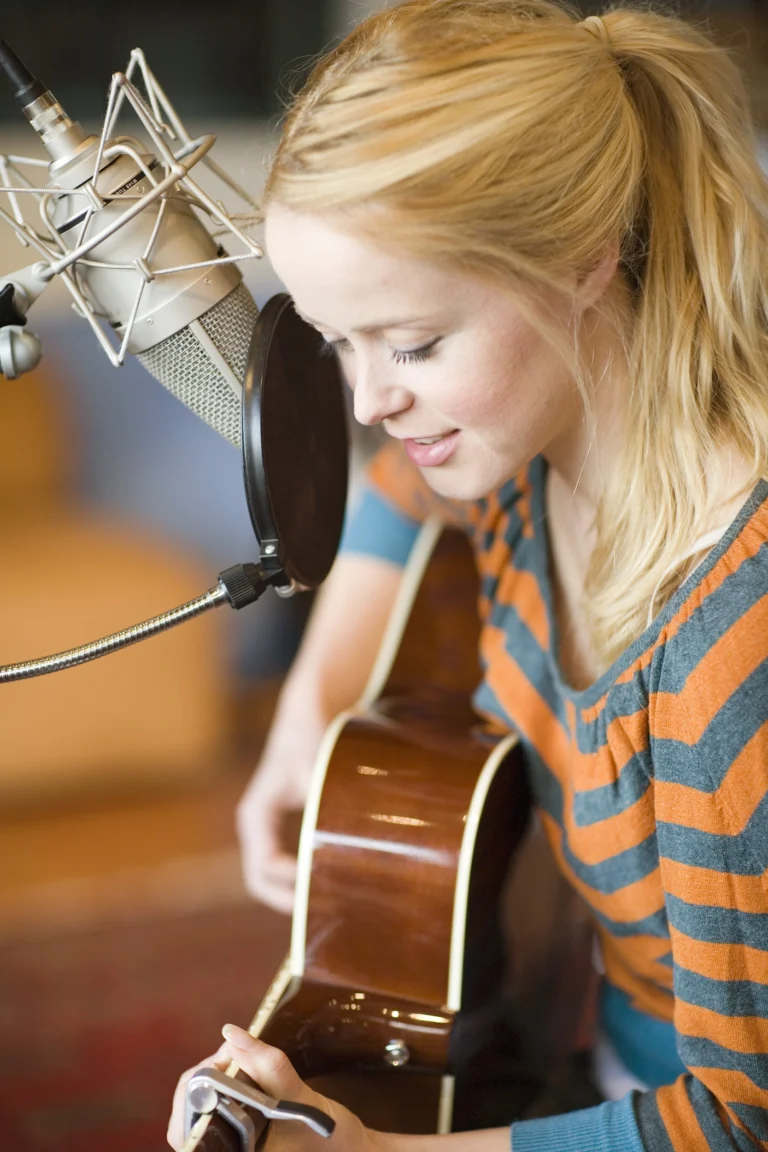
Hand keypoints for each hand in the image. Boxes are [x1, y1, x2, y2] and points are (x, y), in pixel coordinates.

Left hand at [167, 1025, 378, 1151]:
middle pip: (190, 1111)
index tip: (230, 1057)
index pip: (185, 1121)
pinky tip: (248, 1078)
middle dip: (210, 1076)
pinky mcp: (239, 1141)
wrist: (351, 1151)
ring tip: (244, 1063)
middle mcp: (222, 1151)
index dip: (201, 1080)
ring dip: (220, 1080)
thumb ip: (266, 1066)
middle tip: (237, 1054)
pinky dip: (229, 1089)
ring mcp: (229, 1147)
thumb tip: (231, 1032)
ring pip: (204, 1109)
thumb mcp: (298, 1099)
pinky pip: (218, 1111)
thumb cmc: (327, 1136)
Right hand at [236, 722, 320, 913]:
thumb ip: (319, 794)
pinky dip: (296, 881)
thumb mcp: (315, 764)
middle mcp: (255, 825)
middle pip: (259, 880)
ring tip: (326, 908)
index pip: (265, 864)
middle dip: (287, 899)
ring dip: (290, 894)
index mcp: (257, 814)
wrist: (306, 716)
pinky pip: (279, 866)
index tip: (320, 888)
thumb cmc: (311, 739)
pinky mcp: (278, 828)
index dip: (290, 882)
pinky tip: (325, 887)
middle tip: (323, 915)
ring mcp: (264, 829)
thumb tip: (330, 833)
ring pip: (267, 877)